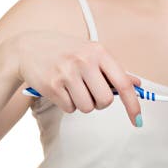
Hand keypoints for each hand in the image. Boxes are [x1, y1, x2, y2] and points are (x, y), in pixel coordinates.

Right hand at [8, 29, 141, 126]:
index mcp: (98, 52)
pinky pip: (70, 109)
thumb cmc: (65, 51)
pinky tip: (61, 89)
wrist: (29, 47)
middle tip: (90, 92)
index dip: (133, 104)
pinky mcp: (51, 86)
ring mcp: (66, 73)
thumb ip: (113, 69)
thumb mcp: (91, 52)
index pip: (122, 83)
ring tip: (74, 88)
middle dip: (100, 102)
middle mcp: (84, 61)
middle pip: (105, 101)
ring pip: (88, 107)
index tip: (138, 120)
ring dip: (83, 104)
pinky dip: (68, 104)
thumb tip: (137, 84)